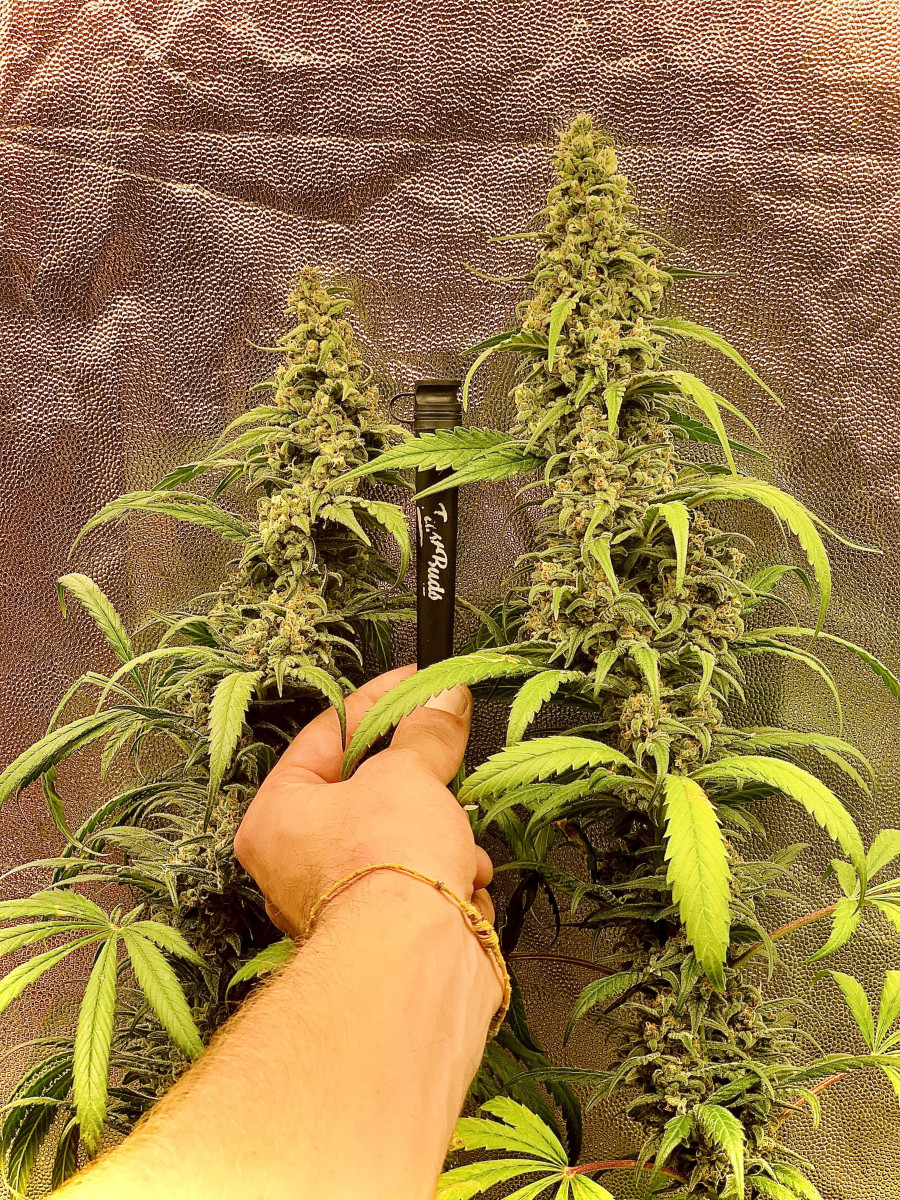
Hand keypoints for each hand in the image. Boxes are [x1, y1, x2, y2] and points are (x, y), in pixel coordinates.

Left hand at [234, 665, 493, 937]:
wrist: (418, 962)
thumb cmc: (387, 867)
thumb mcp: (409, 774)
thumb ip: (426, 731)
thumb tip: (443, 698)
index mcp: (277, 816)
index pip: (327, 735)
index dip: (379, 702)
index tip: (417, 684)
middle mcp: (295, 862)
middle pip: (367, 791)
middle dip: (418, 783)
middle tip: (446, 761)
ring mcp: (340, 902)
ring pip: (401, 838)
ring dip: (441, 834)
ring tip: (457, 841)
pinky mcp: (383, 932)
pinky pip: (419, 882)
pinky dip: (449, 876)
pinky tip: (465, 882)